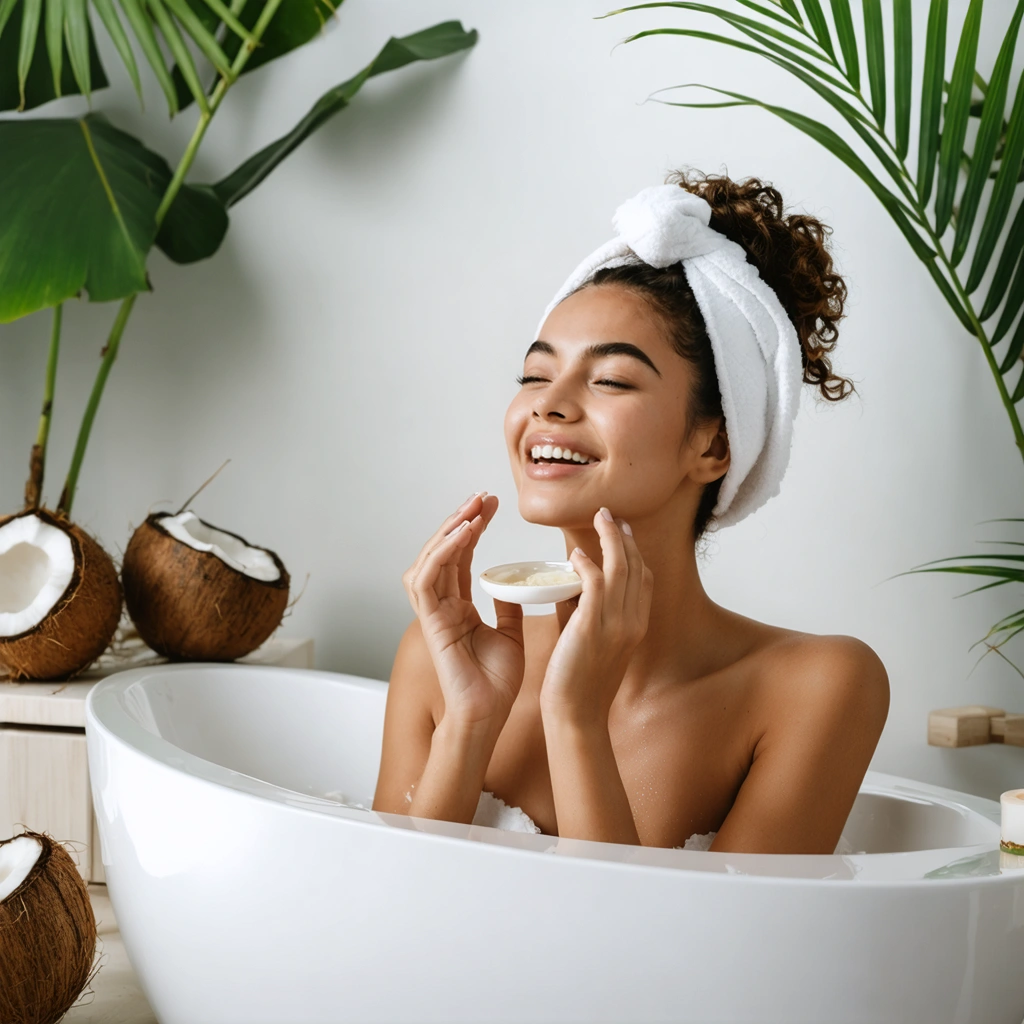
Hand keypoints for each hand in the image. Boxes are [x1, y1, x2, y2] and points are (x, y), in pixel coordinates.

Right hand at [402, 492, 524, 728]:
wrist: (489, 714)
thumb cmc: (496, 682)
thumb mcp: (511, 633)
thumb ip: (508, 606)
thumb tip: (517, 585)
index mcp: (458, 606)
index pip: (460, 556)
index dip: (472, 527)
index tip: (492, 504)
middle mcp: (442, 605)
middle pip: (442, 551)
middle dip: (460, 520)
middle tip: (482, 496)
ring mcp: (433, 613)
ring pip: (428, 559)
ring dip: (448, 530)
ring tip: (471, 509)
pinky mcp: (430, 623)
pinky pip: (427, 580)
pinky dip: (442, 553)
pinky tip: (464, 533)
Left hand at [539, 507, 653, 726]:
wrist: (576, 715)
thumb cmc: (579, 682)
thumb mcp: (590, 640)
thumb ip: (584, 611)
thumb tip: (570, 585)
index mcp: (637, 627)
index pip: (644, 579)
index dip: (635, 551)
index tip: (622, 531)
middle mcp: (633, 623)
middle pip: (637, 567)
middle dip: (624, 537)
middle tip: (610, 515)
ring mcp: (616, 625)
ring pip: (620, 569)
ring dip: (609, 540)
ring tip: (599, 519)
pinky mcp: (592, 628)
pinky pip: (595, 584)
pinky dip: (587, 565)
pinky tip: (576, 556)